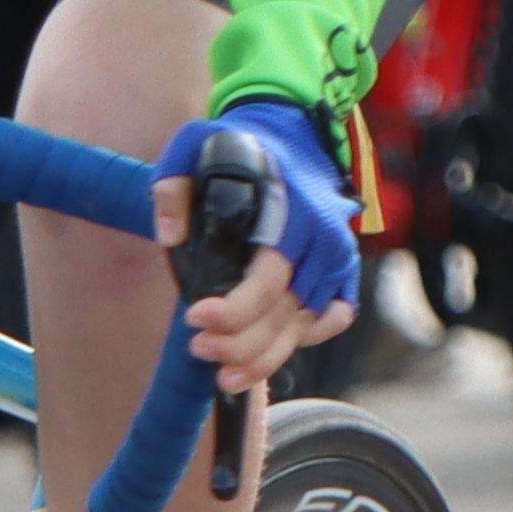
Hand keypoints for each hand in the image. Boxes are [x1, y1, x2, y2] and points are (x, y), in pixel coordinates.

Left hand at [161, 104, 357, 395]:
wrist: (292, 135)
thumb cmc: (238, 146)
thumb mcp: (194, 146)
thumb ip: (173, 186)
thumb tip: (169, 236)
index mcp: (293, 211)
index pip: (269, 278)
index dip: (234, 309)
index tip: (195, 317)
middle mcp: (324, 240)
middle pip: (287, 312)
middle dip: (241, 343)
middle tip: (199, 350)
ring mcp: (338, 259)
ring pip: (306, 325)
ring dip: (265, 357)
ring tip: (224, 376)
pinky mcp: (343, 272)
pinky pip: (332, 319)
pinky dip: (303, 342)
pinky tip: (264, 358)